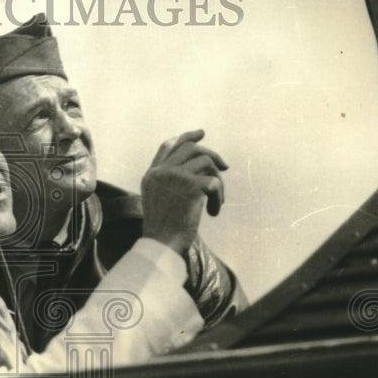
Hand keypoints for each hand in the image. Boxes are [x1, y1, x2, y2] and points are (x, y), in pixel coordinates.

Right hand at [140, 129, 227, 254]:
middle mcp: (161, 171)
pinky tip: (213, 213)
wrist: (161, 245)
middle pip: (191, 148)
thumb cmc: (163, 230)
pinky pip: (215, 182)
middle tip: (225, 166)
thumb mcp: (160, 200)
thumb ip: (171, 182)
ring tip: (216, 201)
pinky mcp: (191, 186)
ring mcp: (175, 176)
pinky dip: (219, 198)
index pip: (169, 146)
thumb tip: (202, 167)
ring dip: (218, 181)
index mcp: (152, 174)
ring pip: (207, 162)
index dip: (186, 136)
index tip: (201, 133)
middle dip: (212, 154)